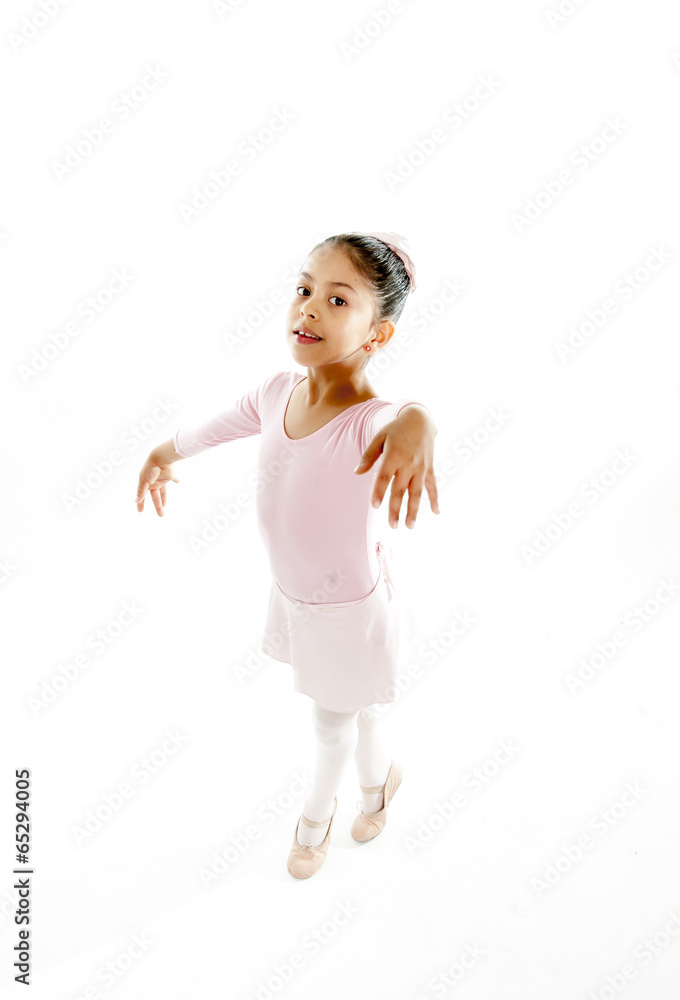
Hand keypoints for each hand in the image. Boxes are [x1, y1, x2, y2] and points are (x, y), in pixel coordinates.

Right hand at [135, 456, 179, 516]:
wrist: (161, 458)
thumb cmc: (150, 469)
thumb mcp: (144, 481)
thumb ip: (141, 491)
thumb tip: (136, 501)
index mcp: (146, 484)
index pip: (143, 496)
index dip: (141, 503)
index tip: (140, 511)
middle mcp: (154, 482)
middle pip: (156, 497)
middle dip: (158, 506)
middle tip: (161, 515)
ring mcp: (162, 479)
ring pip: (164, 492)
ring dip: (164, 499)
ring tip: (165, 507)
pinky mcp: (171, 475)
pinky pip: (175, 478)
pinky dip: (176, 480)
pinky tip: (178, 482)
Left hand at [354, 406, 439, 527]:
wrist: (420, 419)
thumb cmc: (396, 429)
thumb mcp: (379, 437)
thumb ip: (368, 456)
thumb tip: (357, 472)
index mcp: (393, 455)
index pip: (384, 477)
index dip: (379, 491)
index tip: (375, 506)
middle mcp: (408, 463)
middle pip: (400, 489)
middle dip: (396, 509)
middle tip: (392, 526)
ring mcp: (421, 467)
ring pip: (417, 492)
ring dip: (413, 510)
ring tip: (409, 526)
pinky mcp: (429, 468)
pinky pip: (432, 486)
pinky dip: (434, 499)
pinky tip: (436, 512)